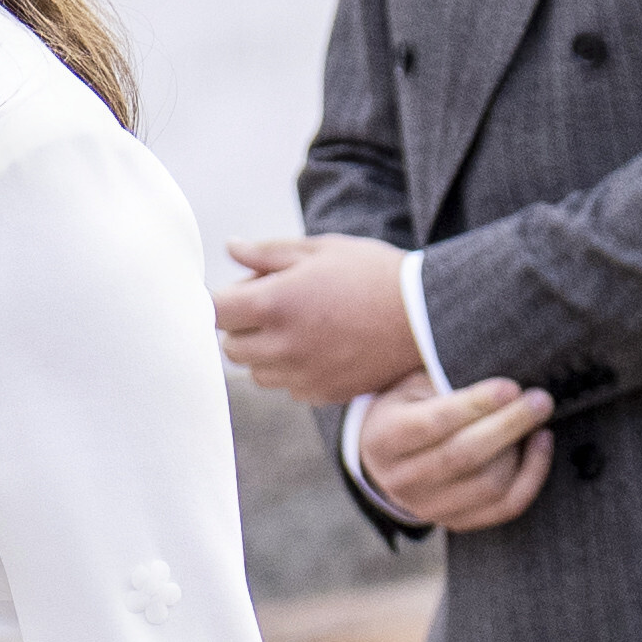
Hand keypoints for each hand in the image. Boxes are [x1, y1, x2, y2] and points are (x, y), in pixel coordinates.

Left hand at [215, 233, 439, 403]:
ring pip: (257, 372)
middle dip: (242, 327)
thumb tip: (231, 248)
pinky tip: (320, 349)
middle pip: (230, 347)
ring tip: (299, 328)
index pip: (216, 312)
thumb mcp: (321, 249)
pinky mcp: (322, 393)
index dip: (224, 300)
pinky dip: (293, 372)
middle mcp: (280, 345)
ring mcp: (301, 374)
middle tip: (272, 306)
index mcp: (274, 304)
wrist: (424, 315)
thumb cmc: (372, 273)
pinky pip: (289, 388)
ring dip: (265, 353)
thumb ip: (268, 253)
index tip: (240, 292)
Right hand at [356, 374, 557, 530]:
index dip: (476, 405)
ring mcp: (428, 507)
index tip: (510, 387)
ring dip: (521, 449)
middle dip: (509, 425)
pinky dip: (532, 475)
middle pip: (464, 456)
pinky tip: (541, 443)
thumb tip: (506, 385)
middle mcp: (401, 480)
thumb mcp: (414, 386)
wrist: (388, 456)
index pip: (434, 423)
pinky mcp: (456, 521)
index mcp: (383, 439)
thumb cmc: (409, 407)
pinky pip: (506, 507)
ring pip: (489, 485)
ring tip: (538, 417)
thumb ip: (449, 382)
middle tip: (540, 400)